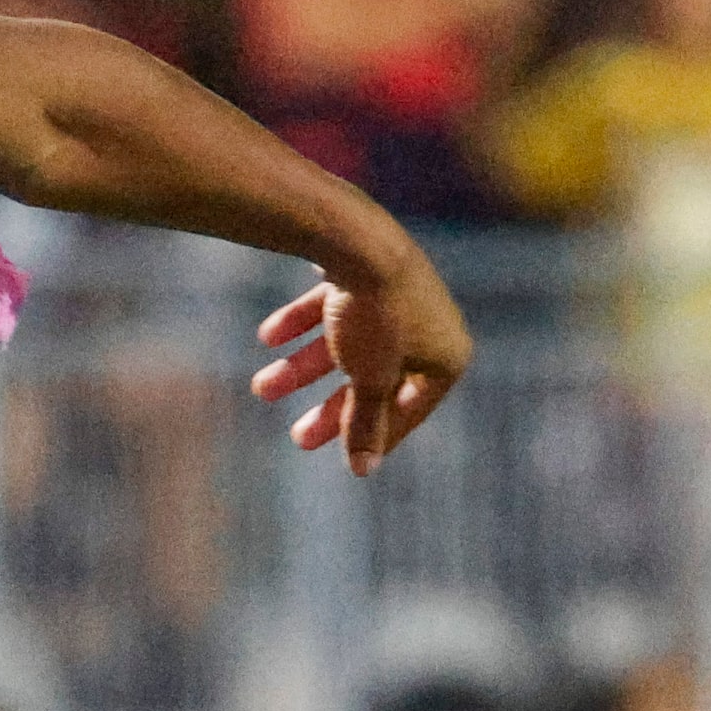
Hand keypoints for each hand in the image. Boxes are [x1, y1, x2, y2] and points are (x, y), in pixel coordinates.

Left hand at [250, 254, 471, 476]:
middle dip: (332, 408)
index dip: (377, 436)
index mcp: (448, 355)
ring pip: (346, 344)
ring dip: (302, 368)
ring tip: (261, 388)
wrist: (356, 239)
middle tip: (298, 438)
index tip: (348, 460)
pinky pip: (332, 307)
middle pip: (374, 379)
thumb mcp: (370, 378)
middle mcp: (429, 324)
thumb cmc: (374, 317)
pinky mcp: (364, 268)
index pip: (411, 408)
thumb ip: (366, 422)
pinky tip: (267, 336)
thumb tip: (364, 470)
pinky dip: (302, 323)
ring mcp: (398, 294)